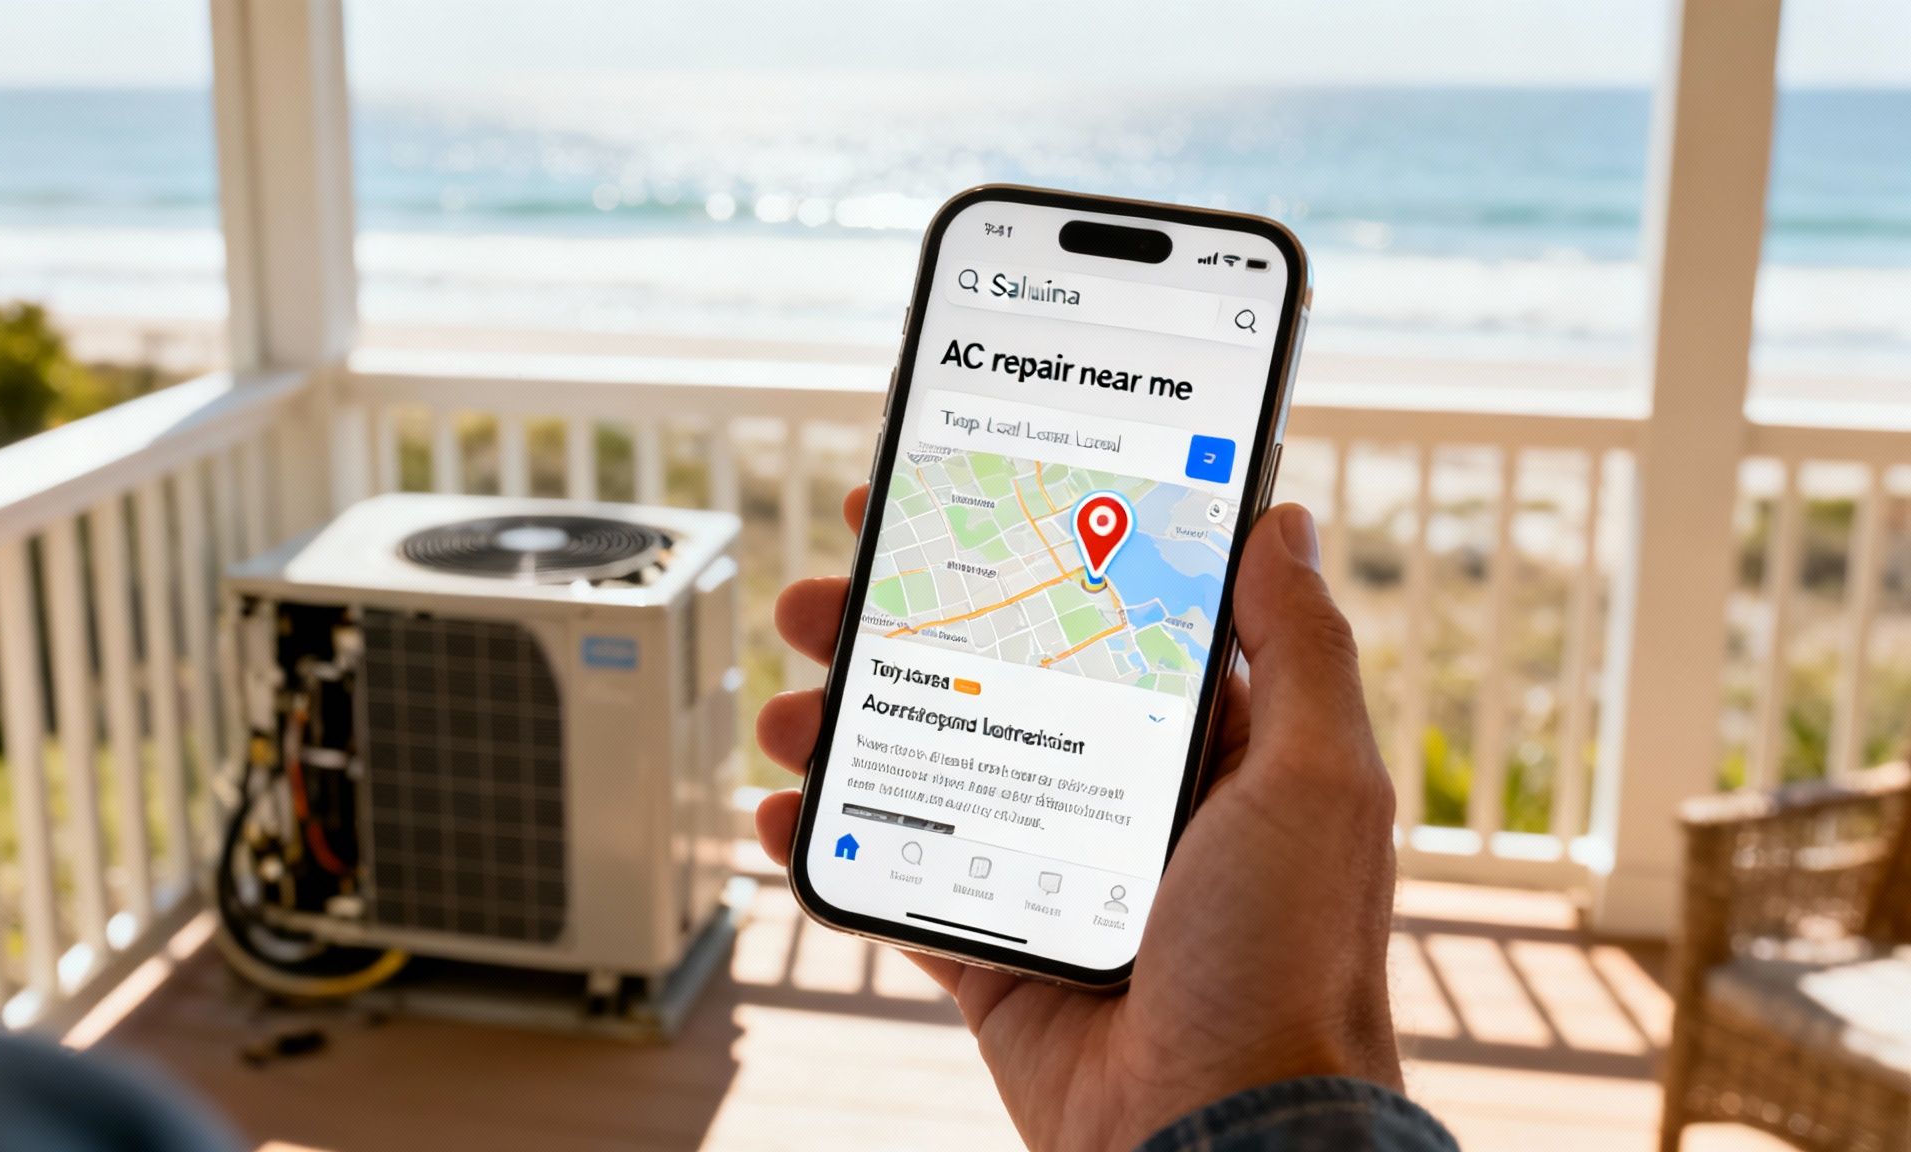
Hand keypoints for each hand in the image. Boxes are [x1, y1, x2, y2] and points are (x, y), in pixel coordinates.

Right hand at [754, 489, 1401, 1150]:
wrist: (1220, 1140)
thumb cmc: (1291, 966)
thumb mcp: (1316, 784)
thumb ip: (1299, 649)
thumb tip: (1286, 522)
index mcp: (1213, 750)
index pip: (1107, 618)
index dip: (1027, 554)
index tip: (949, 506)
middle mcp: (1129, 801)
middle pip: (996, 682)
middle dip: (900, 635)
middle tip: (824, 599)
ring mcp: (1055, 876)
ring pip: (933, 771)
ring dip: (850, 731)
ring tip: (792, 714)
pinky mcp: (998, 952)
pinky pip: (901, 878)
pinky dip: (834, 846)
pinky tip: (786, 816)